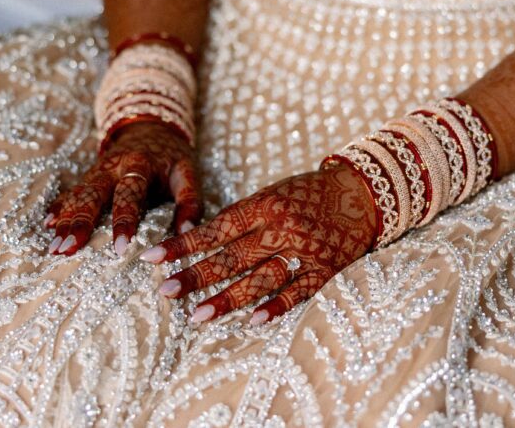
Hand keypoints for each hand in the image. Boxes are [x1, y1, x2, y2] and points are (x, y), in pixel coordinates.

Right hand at [45, 121, 201, 255]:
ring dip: (65, 220)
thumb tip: (187, 231)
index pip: (130, 194)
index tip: (121, 248)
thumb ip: (190, 201)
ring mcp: (98, 170)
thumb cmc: (172, 157)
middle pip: (93, 193)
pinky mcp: (90, 175)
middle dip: (81, 221)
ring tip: (55, 247)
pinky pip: (72, 190)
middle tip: (70, 248)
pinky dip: (60, 206)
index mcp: (139, 165)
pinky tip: (47, 223)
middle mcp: (113, 166)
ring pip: (78, 194)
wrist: (151, 127)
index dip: (124, 220)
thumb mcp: (188, 172)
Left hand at [139, 165, 376, 324]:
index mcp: (265, 204)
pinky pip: (298, 292)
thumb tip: (200, 241)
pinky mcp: (326, 270)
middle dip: (195, 275)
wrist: (363, 192)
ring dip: (227, 298)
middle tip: (165, 291)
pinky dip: (275, 308)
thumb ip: (242, 218)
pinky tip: (251, 322)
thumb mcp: (272, 194)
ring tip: (197, 316)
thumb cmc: (308, 193)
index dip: (182, 244)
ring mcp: (305, 250)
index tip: (151, 257)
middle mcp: (282, 227)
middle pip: (231, 256)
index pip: (215, 228)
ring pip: (260, 278)